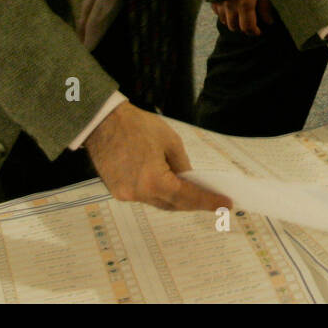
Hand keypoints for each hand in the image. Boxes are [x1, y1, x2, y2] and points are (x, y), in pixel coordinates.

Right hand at [85, 102, 231, 211]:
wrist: (102, 122)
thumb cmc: (136, 126)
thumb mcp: (169, 141)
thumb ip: (182, 165)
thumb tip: (189, 180)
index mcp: (153, 181)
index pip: (187, 197)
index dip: (208, 201)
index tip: (225, 205)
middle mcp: (138, 194)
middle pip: (172, 205)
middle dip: (192, 202)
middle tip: (212, 197)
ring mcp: (125, 195)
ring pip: (157, 202)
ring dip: (174, 197)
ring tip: (191, 188)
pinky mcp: (116, 191)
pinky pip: (143, 196)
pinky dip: (156, 192)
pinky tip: (166, 183)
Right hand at [211, 0, 273, 35]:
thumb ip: (264, 6)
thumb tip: (269, 22)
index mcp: (245, 3)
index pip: (248, 27)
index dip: (254, 32)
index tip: (259, 31)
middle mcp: (230, 5)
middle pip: (235, 27)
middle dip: (243, 28)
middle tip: (251, 24)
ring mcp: (220, 2)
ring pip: (224, 21)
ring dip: (233, 22)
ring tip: (240, 17)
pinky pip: (216, 12)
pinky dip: (223, 14)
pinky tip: (230, 9)